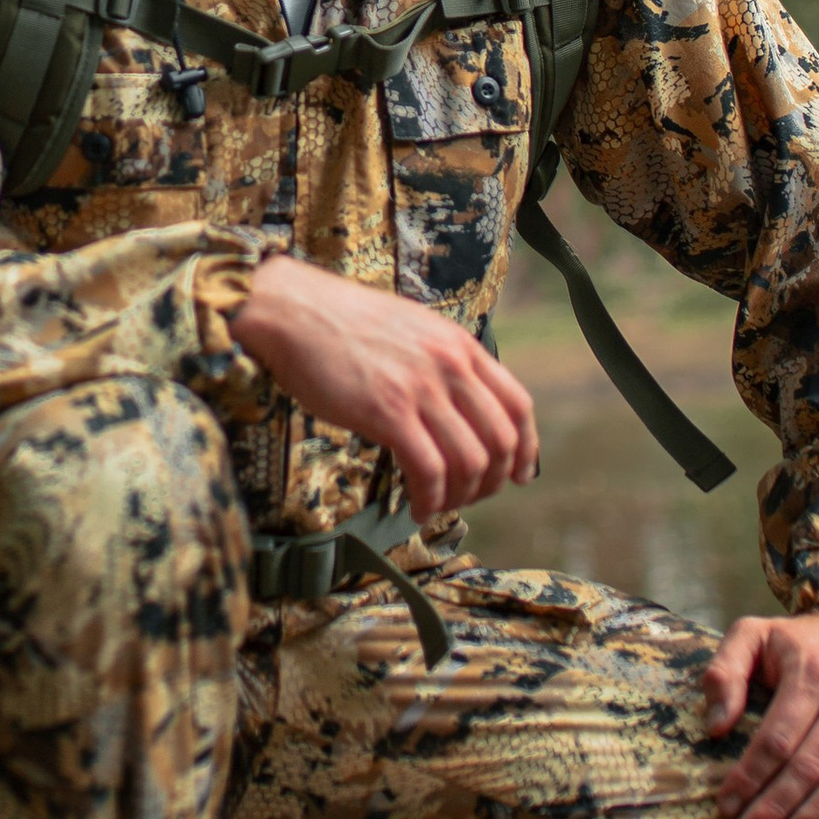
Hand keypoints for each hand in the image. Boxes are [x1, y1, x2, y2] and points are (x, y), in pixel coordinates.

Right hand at [230, 255, 539, 520]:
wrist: (293, 311)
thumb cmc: (342, 324)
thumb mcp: (411, 330)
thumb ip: (441, 363)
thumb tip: (458, 408)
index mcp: (460, 346)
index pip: (517, 405)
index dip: (525, 448)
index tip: (518, 474)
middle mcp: (450, 365)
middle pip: (501, 440)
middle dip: (493, 481)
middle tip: (470, 498)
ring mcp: (421, 388)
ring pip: (470, 461)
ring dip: (459, 496)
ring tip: (437, 505)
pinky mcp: (388, 412)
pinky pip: (429, 471)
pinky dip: (430, 499)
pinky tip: (415, 507)